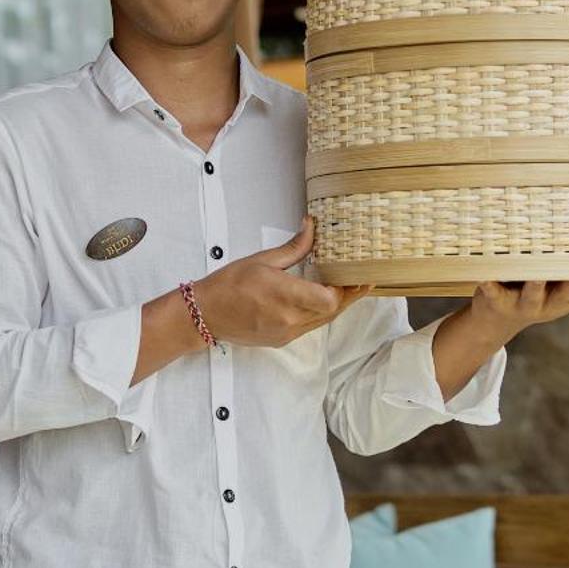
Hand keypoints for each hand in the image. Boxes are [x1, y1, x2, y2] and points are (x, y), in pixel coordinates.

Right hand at [191, 216, 371, 347]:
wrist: (205, 314)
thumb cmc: (228, 285)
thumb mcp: (262, 260)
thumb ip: (294, 247)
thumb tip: (311, 227)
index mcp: (284, 296)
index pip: (329, 299)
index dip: (346, 290)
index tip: (355, 276)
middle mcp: (288, 319)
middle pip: (332, 312)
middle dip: (349, 297)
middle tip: (363, 282)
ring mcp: (286, 332)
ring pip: (322, 321)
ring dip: (335, 306)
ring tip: (347, 290)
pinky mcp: (281, 339)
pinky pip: (309, 327)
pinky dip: (319, 313)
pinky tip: (321, 301)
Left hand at [465, 280, 568, 342]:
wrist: (495, 323)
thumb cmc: (539, 297)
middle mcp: (549, 303)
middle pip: (567, 293)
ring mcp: (523, 303)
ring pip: (532, 294)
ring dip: (536, 284)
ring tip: (537, 274)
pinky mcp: (496, 299)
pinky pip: (493, 292)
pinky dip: (490, 285)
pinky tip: (486, 277)